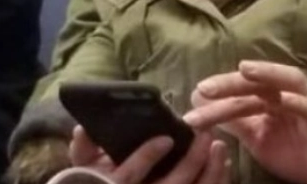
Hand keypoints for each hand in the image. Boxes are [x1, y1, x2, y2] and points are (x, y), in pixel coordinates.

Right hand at [67, 125, 229, 183]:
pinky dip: (215, 182)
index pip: (131, 176)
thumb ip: (84, 149)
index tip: (166, 139)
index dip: (147, 158)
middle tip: (206, 136)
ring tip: (220, 147)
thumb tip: (82, 128)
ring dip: (209, 173)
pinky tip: (224, 164)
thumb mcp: (85, 168)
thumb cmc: (96, 182)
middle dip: (191, 163)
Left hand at [183, 61, 306, 183]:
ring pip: (288, 82)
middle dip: (232, 82)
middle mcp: (290, 95)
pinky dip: (298, 101)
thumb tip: (202, 104)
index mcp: (273, 98)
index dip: (219, 93)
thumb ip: (236, 121)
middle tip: (204, 88)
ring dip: (268, 74)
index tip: (192, 97)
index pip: (242, 91)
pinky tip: (281, 98)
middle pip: (260, 82)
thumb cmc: (296, 152)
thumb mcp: (258, 137)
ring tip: (244, 70)